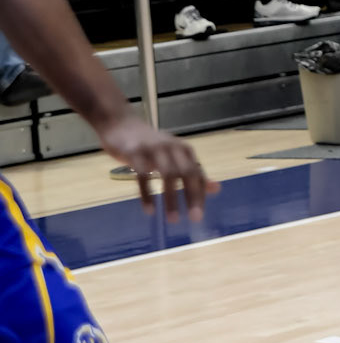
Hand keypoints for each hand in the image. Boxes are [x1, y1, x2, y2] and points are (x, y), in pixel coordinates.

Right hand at [97, 114, 216, 218]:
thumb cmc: (149, 144)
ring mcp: (153, 148)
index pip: (197, 174)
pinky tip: (149, 210)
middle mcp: (171, 147)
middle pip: (186, 172)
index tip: (198, 216)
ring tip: (172, 219)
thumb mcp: (174, 155)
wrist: (120, 124)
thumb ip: (192, 171)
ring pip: (167, 174)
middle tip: (194, 218)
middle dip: (192, 196)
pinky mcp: (134, 152)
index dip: (199, 194)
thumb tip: (216, 189)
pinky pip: (143, 175)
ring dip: (171, 198)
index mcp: (183, 149)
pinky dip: (147, 194)